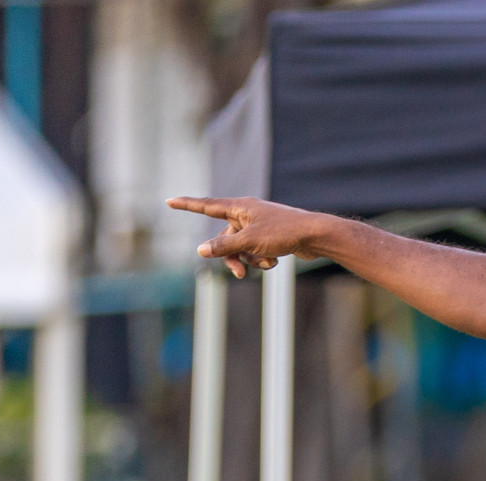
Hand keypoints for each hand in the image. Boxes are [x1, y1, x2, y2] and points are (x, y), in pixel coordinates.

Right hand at [167, 196, 332, 278]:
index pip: (206, 206)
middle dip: (231, 257)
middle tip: (240, 273)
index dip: (187, 205)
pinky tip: (276, 260)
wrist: (316, 236)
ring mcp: (259, 225)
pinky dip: (262, 259)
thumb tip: (201, 250)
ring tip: (266, 263)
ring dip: (250, 260)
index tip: (169, 201)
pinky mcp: (270, 237)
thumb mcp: (249, 242)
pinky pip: (255, 251)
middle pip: (225, 238)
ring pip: (241, 248)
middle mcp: (247, 213)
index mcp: (240, 207)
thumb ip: (224, 247)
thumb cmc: (283, 233)